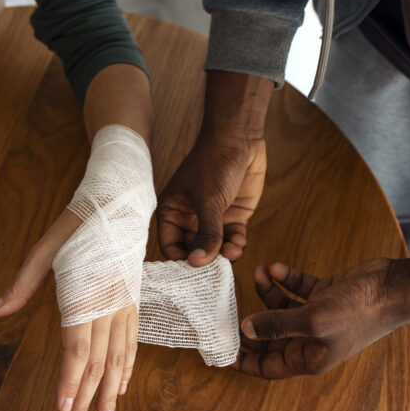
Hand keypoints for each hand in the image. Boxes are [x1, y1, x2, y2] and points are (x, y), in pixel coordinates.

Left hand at [0, 209, 137, 410]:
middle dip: (87, 401)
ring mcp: (124, 304)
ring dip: (111, 393)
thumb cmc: (76, 226)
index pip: (77, 349)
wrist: (117, 203)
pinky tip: (122, 386)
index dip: (70, 381)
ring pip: (119, 358)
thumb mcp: (42, 251)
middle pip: (98, 363)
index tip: (62, 409)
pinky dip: (128, 367)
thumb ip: (19, 287)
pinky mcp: (132, 300)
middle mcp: (108, 305)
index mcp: (84, 295)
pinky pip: (132, 341)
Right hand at [157, 133, 265, 265]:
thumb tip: (198, 263)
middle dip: (205, 261)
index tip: (194, 271)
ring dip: (222, 255)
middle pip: (193, 251)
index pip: (170, 247)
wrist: (239, 139)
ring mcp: (212, 219)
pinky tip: (238, 245)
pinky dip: (236, 246)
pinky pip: (232, 240)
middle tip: (214, 270)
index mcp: (172, 212)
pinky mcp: (232, 217)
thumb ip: (206, 234)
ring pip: (215, 248)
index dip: (181, 260)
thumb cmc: (213, 163)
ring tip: (230, 254)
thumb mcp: (208, 201)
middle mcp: (190, 219)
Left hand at [232, 258, 409, 378]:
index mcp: (309, 357)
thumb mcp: (312, 320)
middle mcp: (311, 340)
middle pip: (270, 335)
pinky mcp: (324, 294)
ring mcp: (318, 316)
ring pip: (280, 307)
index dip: (246, 362)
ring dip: (267, 291)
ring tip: (259, 272)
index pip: (269, 366)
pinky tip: (277, 268)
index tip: (222, 354)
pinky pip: (296, 288)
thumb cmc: (359, 312)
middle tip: (228, 305)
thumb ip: (277, 324)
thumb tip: (245, 329)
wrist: (392, 287)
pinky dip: (285, 278)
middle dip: (251, 321)